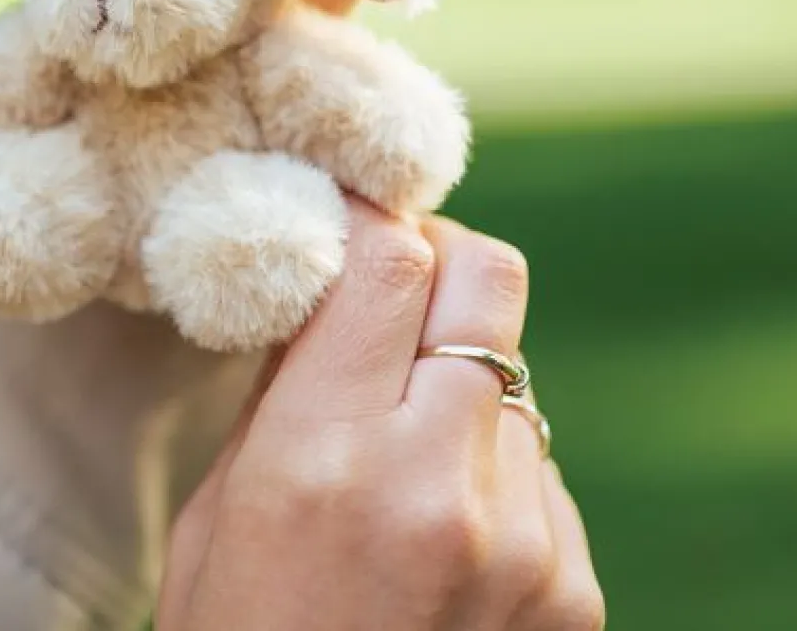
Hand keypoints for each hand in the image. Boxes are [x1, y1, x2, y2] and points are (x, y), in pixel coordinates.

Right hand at [155, 207, 604, 630]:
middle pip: (486, 277)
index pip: (388, 258)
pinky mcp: (572, 587)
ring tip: (408, 452)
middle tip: (401, 284)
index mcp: (325, 454)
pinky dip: (492, 466)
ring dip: (463, 379)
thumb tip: (334, 280)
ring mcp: (524, 538)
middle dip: (442, 258)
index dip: (373, 213)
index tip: (353, 209)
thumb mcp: (223, 509)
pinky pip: (540, 466)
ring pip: (513, 374)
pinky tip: (443, 532)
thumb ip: (289, 385)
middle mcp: (438, 479)